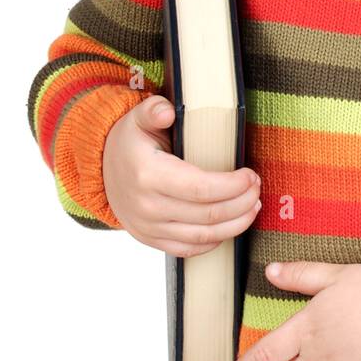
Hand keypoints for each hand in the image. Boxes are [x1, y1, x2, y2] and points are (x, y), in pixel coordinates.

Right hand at [103, 92, 261, 254]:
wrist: (103, 171)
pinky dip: (214, 242)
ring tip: (253, 207)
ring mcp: (149, 227)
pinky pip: (188, 250)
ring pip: (203, 237)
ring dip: (235, 224)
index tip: (251, 175)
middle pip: (208, 215)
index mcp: (149, 175)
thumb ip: (154, 110)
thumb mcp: (138, 118)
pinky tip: (230, 226)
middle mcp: (148, 206)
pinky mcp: (151, 240)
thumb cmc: (129, 142)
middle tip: (257, 188)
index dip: (233, 186)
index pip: (201, 189)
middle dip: (242, 203)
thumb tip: (168, 111)